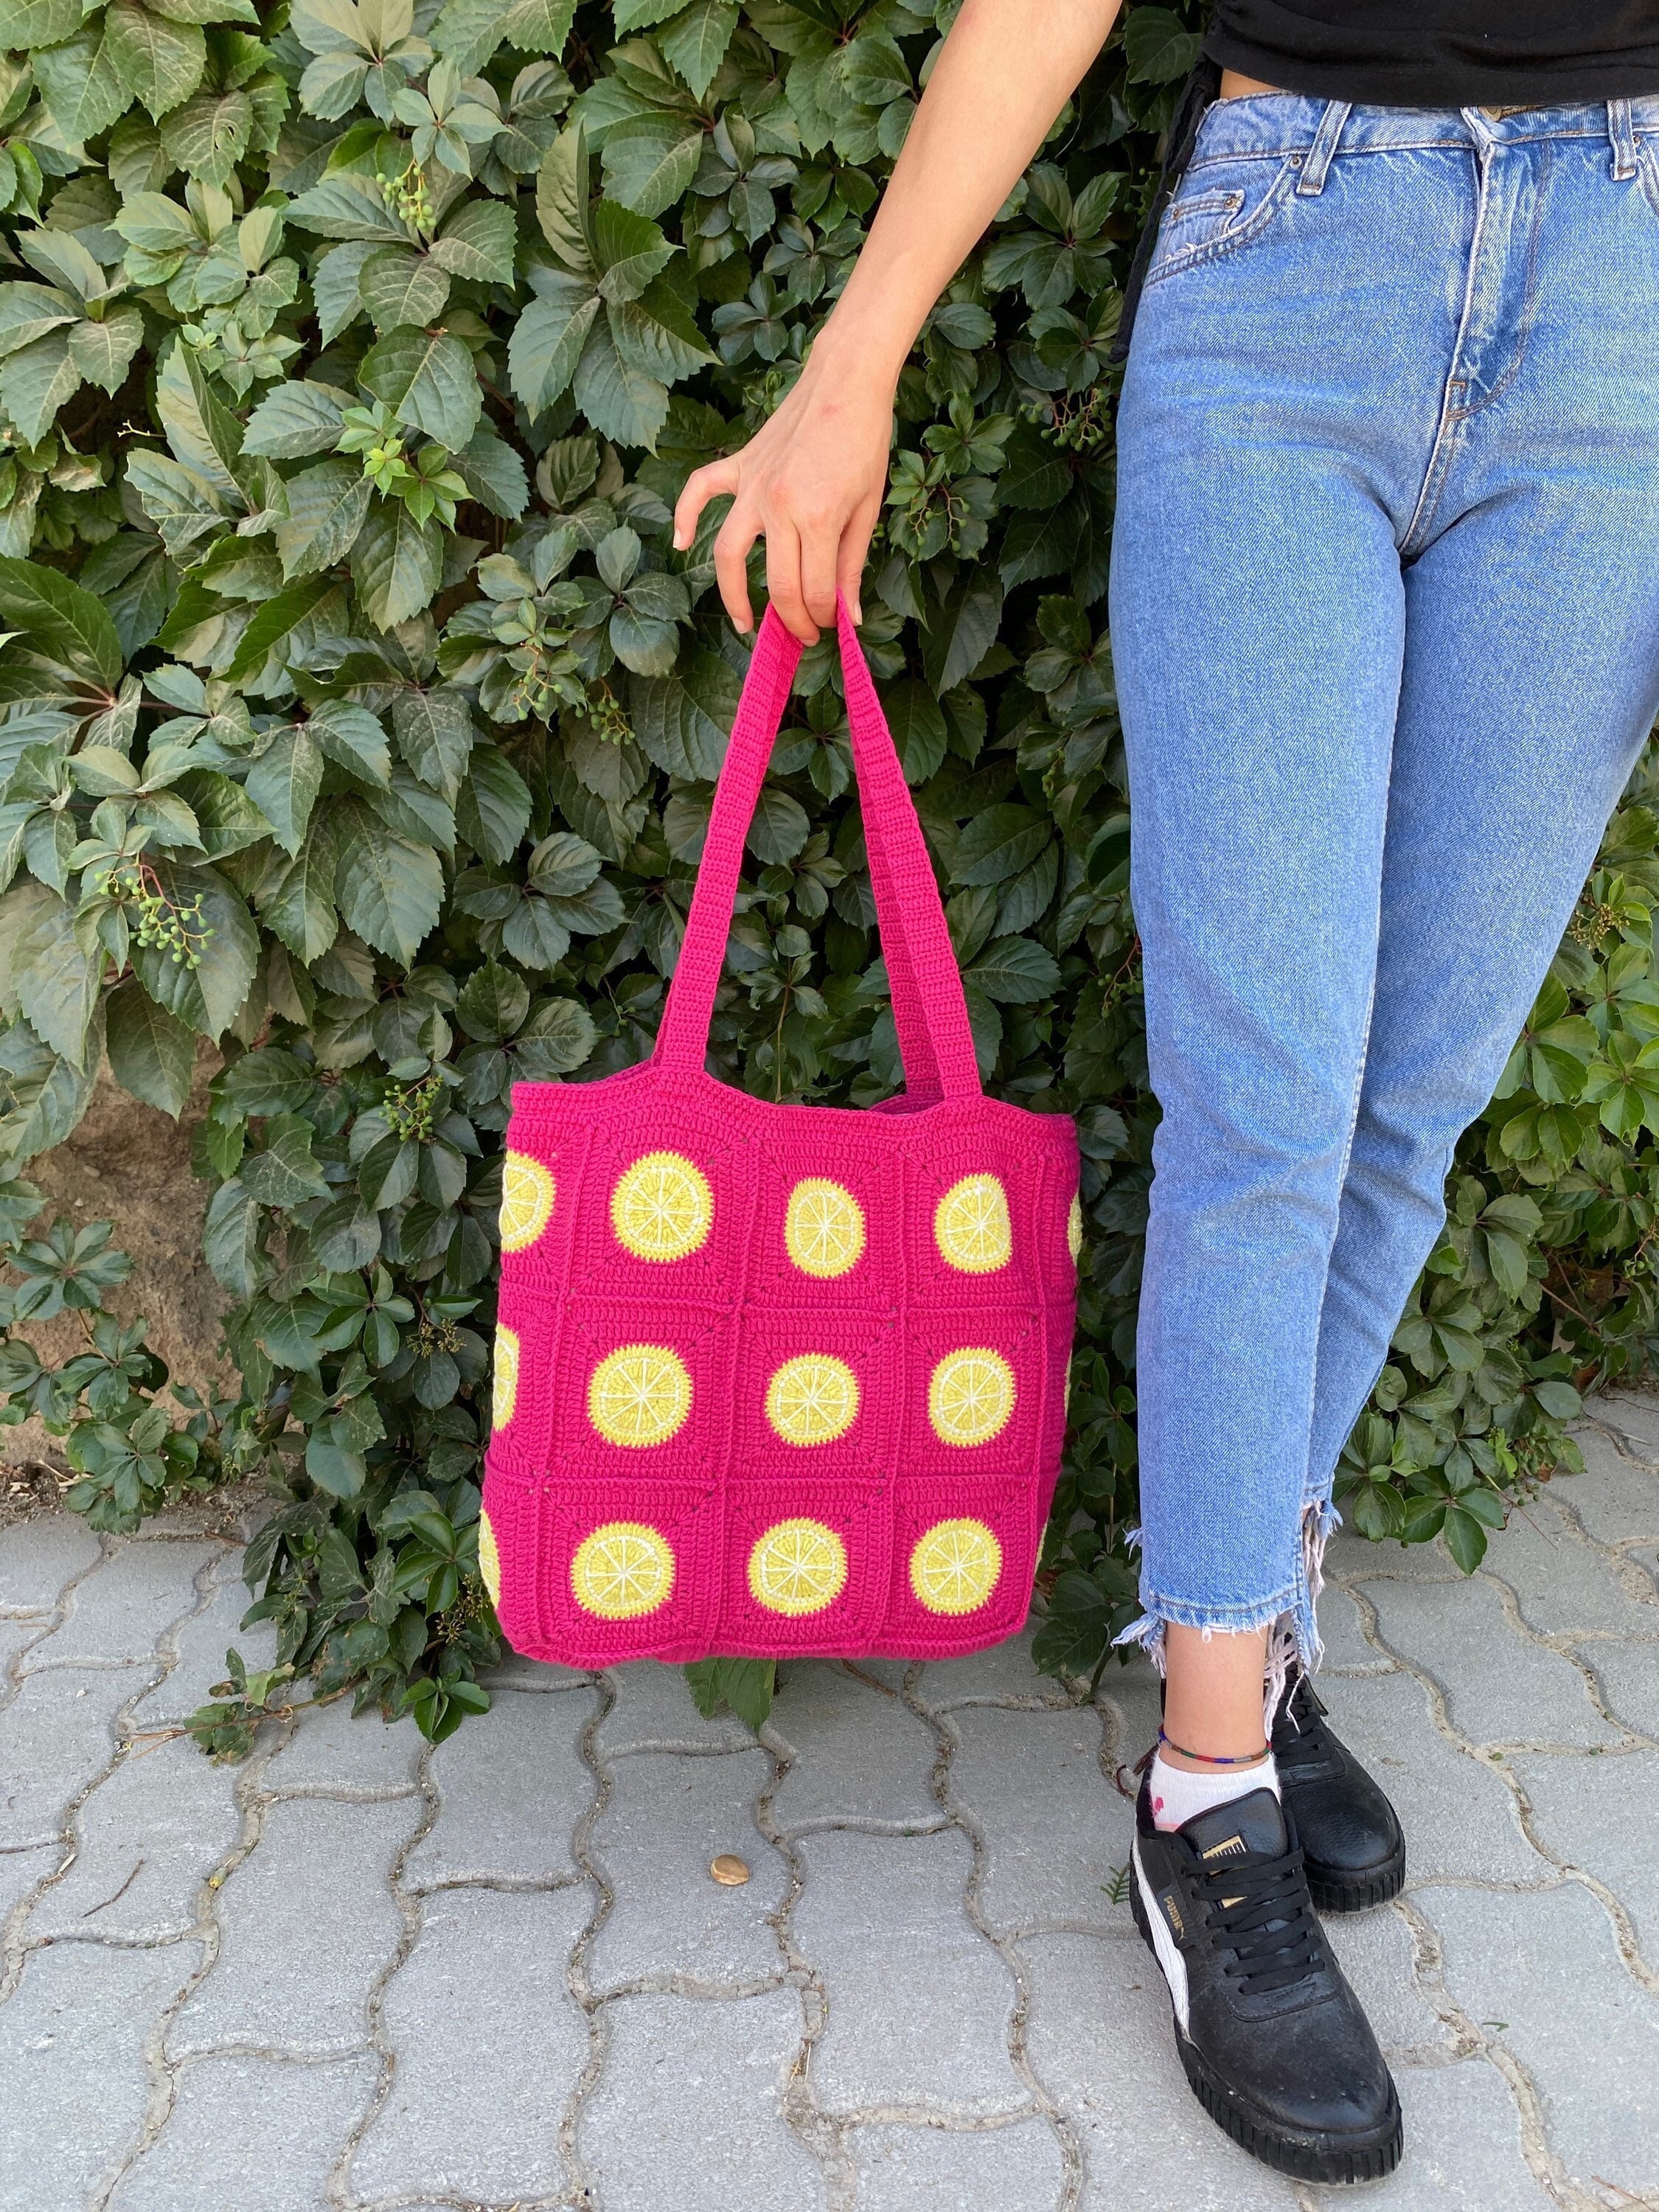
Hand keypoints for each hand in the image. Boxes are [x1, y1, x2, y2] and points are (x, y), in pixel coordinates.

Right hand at [673, 352, 893, 644]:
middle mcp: (778, 505)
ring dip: (733, 595)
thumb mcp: (867, 509)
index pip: (812, 589)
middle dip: (791, 619)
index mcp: (818, 517)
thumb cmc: (864, 443)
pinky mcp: (739, 466)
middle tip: (802, 633)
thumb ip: (851, 565)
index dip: (821, 617)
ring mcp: (752, 486)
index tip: (829, 625)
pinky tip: (682, 544)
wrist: (845, 384)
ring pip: (729, 554)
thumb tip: (847, 615)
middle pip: (776, 583)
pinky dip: (686, 517)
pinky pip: (700, 492)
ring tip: (744, 621)